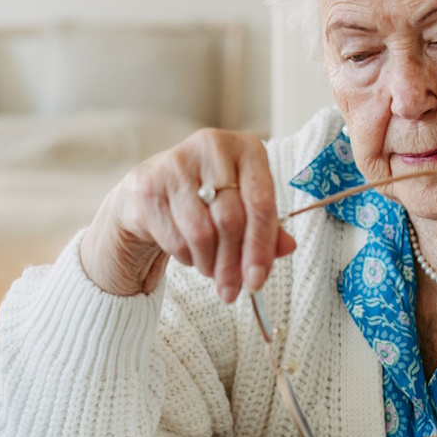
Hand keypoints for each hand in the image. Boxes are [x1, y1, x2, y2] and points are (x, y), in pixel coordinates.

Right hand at [80, 128, 296, 300]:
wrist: (152, 190)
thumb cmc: (208, 198)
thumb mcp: (244, 206)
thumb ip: (268, 227)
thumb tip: (287, 248)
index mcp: (246, 147)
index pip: (261, 201)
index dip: (261, 246)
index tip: (257, 280)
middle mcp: (212, 146)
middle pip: (231, 219)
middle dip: (233, 264)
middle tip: (232, 290)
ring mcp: (176, 163)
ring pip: (201, 233)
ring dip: (209, 263)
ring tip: (210, 269)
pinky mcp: (149, 185)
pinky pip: (175, 238)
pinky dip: (186, 257)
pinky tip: (189, 252)